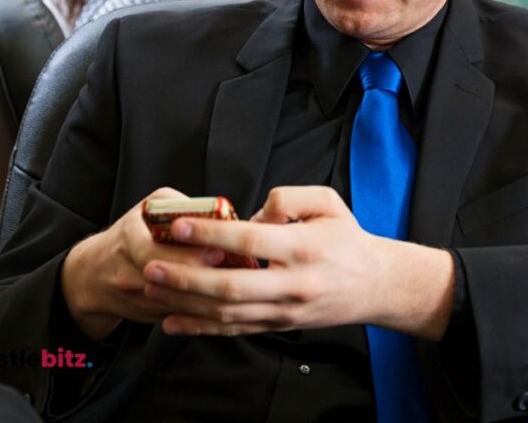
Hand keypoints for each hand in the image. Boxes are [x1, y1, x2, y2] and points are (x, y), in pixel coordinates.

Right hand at [60, 187, 228, 341]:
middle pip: (164, 279)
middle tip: (227, 270)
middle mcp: (125, 268)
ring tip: (228, 287)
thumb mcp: (149, 208)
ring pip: (170, 302)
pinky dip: (194, 311)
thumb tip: (217, 212)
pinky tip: (214, 303)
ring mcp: (131, 295)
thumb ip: (179, 206)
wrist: (93, 273)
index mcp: (128, 236)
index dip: (188, 253)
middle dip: (199, 276)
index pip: (155, 250)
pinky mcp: (141, 314)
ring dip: (201, 296)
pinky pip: (171, 315)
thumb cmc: (132, 233)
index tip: (218, 250)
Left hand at [140, 186, 454, 339]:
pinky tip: (172, 322)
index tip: (179, 225)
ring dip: (185, 302)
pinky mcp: (279, 325)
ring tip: (153, 288)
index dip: (211, 233)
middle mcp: (293, 283)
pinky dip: (200, 328)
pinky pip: (234, 330)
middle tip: (152, 264)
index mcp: (304, 247)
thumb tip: (251, 213)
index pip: (249, 240)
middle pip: (230, 285)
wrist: (375, 284)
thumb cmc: (348, 239)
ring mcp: (284, 310)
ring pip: (227, 313)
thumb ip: (288, 198)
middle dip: (185, 276)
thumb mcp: (327, 202)